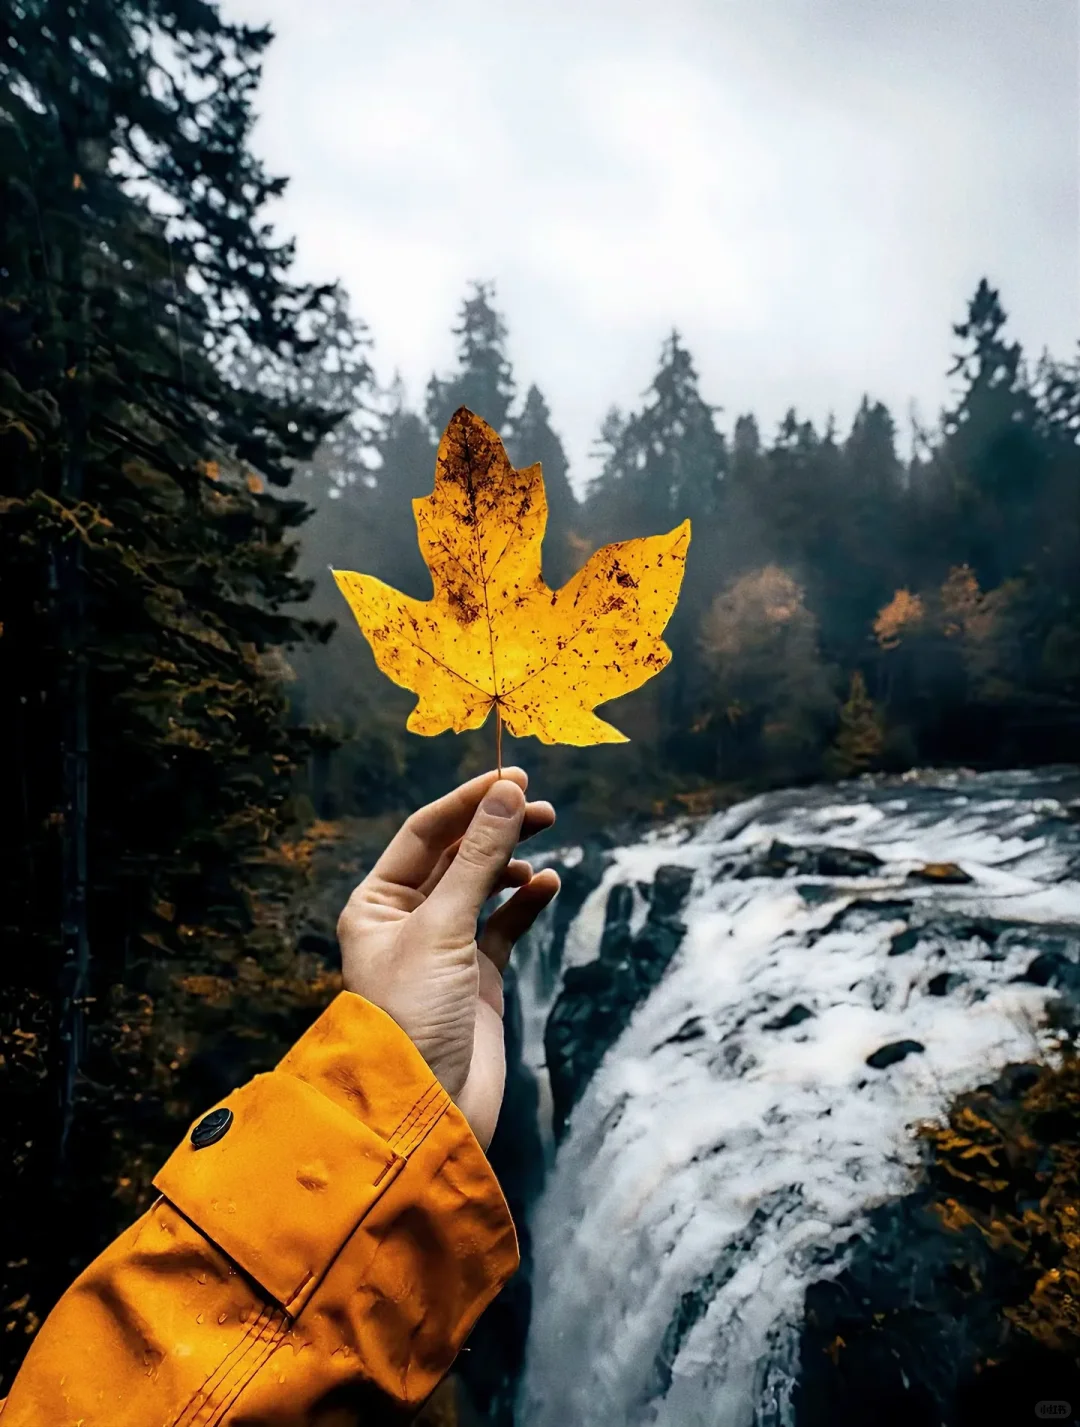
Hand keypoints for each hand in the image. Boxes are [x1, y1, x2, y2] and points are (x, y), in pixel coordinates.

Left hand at [336, 768, 559, 1150]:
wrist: (428, 1111)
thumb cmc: (414, 1016)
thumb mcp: (443, 929)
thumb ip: (480, 859)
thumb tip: (508, 792)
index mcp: (376, 903)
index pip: (425, 833)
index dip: (468, 802)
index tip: (514, 776)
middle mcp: (406, 920)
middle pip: (456, 854)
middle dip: (495, 826)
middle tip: (539, 805)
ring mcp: (445, 948)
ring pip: (483, 885)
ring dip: (512, 859)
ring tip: (546, 838)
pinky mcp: (477, 977)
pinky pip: (505, 925)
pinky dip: (526, 902)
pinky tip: (547, 885)